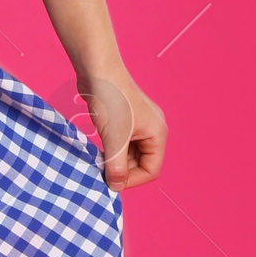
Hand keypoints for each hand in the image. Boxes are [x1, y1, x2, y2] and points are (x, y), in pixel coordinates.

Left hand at [77, 66, 165, 190]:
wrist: (97, 69)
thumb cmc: (111, 100)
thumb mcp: (114, 138)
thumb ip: (117, 166)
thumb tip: (115, 187)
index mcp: (158, 134)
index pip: (152, 170)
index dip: (132, 180)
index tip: (111, 182)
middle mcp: (153, 130)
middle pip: (142, 163)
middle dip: (123, 170)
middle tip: (102, 172)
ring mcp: (139, 124)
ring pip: (130, 154)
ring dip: (116, 161)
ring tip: (99, 161)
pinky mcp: (125, 120)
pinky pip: (122, 143)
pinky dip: (112, 150)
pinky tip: (99, 150)